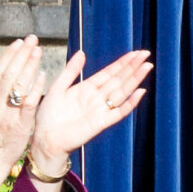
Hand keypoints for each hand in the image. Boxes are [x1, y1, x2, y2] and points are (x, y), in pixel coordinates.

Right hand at [0, 37, 46, 191]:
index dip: (8, 55)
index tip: (18, 42)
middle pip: (9, 74)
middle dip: (21, 55)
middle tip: (32, 39)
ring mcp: (6, 115)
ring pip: (18, 86)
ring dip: (29, 66)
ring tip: (38, 51)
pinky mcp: (19, 127)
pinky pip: (28, 105)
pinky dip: (34, 90)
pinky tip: (43, 76)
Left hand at [26, 49, 154, 175]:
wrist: (45, 139)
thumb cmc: (48, 116)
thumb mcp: (58, 87)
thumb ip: (70, 71)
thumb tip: (82, 53)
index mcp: (87, 89)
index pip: (109, 73)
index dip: (122, 63)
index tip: (135, 53)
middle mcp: (97, 98)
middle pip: (119, 80)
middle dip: (132, 67)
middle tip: (146, 55)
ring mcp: (101, 110)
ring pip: (122, 91)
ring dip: (134, 79)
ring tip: (147, 67)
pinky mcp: (101, 123)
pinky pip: (119, 112)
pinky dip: (130, 103)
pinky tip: (140, 92)